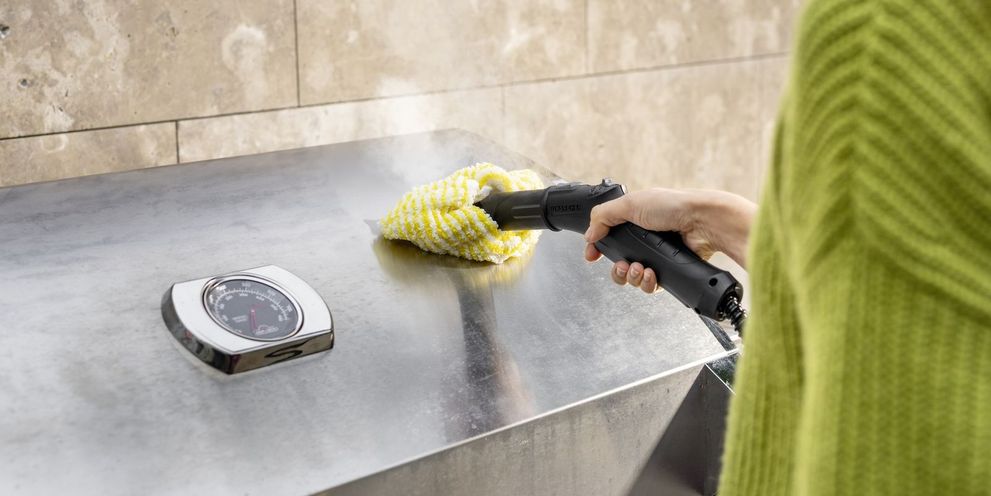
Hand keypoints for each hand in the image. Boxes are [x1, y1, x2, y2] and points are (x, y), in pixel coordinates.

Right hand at [583, 188, 755, 292]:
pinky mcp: (667, 268)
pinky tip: (650, 274)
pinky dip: (646, 282)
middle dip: (617, 269)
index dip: (598, 248)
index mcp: (633, 220)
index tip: (591, 255)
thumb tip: (589, 234)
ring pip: (632, 276)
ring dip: (631, 276)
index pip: (608, 237)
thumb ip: (603, 217)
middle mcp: (644, 238)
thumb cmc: (673, 207)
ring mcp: (656, 255)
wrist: (701, 223)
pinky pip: (649, 284)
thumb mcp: (630, 204)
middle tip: (622, 265)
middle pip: (618, 262)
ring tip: (638, 268)